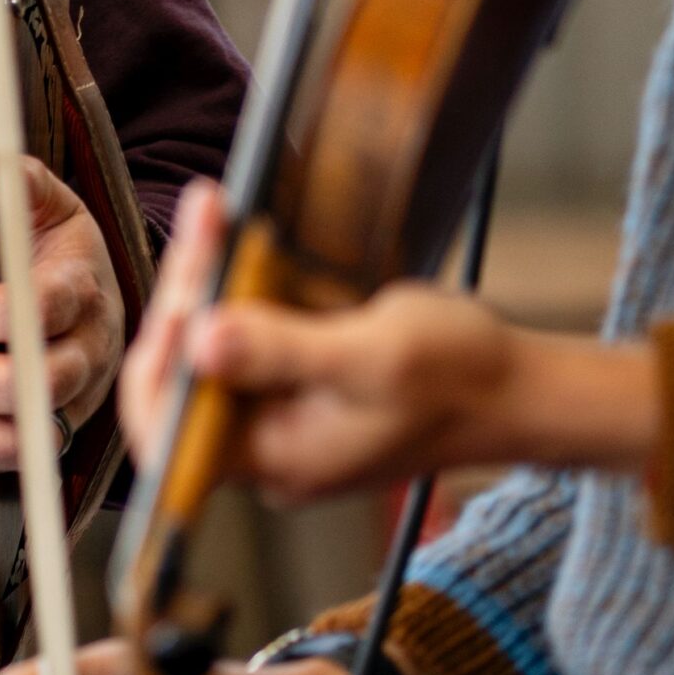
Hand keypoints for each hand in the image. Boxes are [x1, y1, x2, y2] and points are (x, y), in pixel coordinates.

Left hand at [0, 155, 123, 475]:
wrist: (100, 303)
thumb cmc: (66, 257)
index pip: (44, 310)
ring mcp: (70, 403)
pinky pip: (3, 464)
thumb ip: (27, 186)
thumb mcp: (54, 210)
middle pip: (41, 385)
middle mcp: (86, 356)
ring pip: (25, 437)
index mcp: (84, 296)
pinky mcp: (45, 436)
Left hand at [120, 180, 656, 503]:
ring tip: (213, 214)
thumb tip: (201, 342)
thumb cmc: (459, 380)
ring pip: (210, 347)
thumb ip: (283, 351)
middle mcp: (262, 449)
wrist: (514, 389)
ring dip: (209, 280)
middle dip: (188, 293)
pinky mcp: (295, 387)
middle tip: (206, 218)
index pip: (170, 426)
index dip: (159, 357)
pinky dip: (239, 287)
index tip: (182, 286)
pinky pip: (246, 337)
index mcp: (272, 460)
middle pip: (184, 374)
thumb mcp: (373, 357)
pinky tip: (237, 237)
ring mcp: (276, 419)